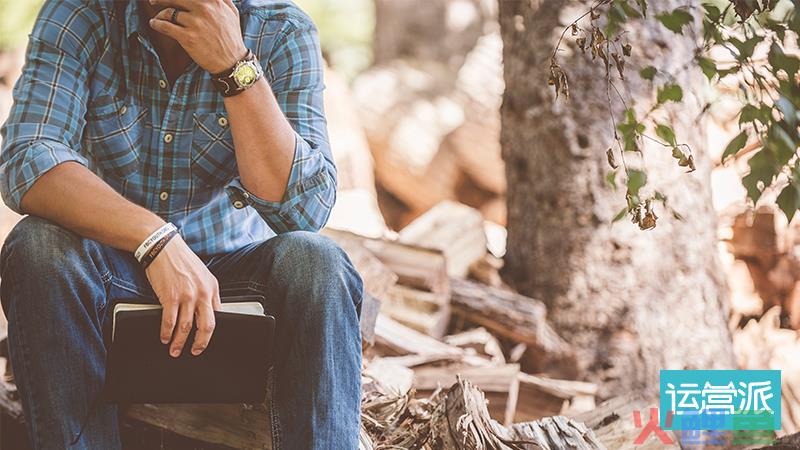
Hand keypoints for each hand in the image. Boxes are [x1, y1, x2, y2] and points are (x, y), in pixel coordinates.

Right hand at [145, 235, 221, 356]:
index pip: (218, 315)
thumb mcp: (202, 274)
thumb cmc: (181, 259)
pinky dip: (166, 333)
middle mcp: (202, 293)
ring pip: (186, 327)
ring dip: (179, 342)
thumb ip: (206, 292)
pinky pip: (169, 322)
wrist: (162, 247)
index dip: (212, 331)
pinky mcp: (170, 297)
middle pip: (206, 326)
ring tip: (174, 349)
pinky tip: (164, 337)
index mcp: (212, 288)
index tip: (206, 339)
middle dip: (200, 343)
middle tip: (195, 351)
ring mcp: (187, 296)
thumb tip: (206, 311)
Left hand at [149, 0, 247, 73]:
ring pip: (168, 12)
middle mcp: (204, 9)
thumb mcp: (232, 13)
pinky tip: (154, 24)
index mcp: (214, 1)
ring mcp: (196, 23)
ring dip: (160, 14)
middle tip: (154, 1)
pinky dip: (157, 24)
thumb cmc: (231, 37)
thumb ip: (222, 0)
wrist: (232, 62)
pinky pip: (165, 26)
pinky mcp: (188, 38)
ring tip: (158, 17)